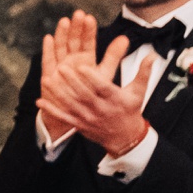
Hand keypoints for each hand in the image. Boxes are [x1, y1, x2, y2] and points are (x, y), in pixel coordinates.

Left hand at [40, 11, 154, 156]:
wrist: (124, 137)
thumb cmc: (130, 109)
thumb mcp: (139, 91)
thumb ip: (143, 72)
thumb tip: (152, 55)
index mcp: (115, 99)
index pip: (102, 88)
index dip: (92, 78)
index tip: (82, 66)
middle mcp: (101, 109)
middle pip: (84, 95)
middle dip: (72, 82)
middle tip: (61, 68)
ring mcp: (88, 118)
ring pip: (71, 105)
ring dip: (58, 94)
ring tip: (47, 80)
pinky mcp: (79, 125)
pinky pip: (63, 117)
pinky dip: (52, 110)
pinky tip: (40, 101)